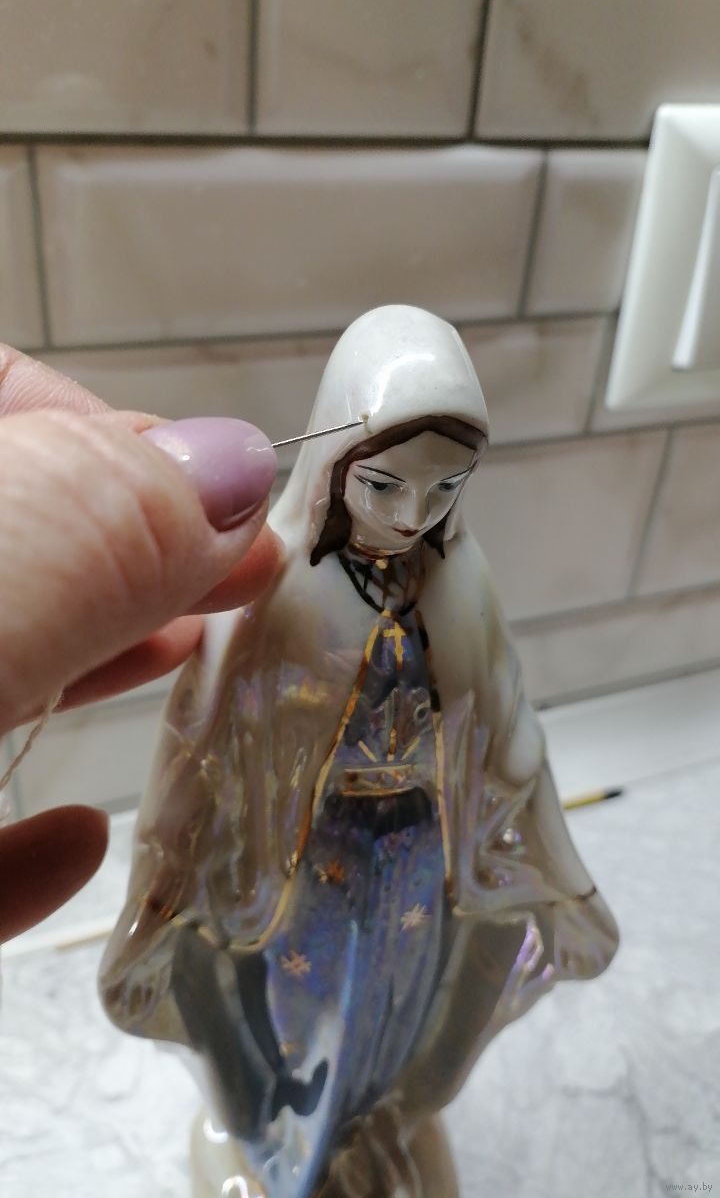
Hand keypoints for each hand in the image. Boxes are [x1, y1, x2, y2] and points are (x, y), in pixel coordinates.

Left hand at [0, 345, 283, 940]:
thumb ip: (96, 520)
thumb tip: (228, 473)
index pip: (1, 389)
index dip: (113, 430)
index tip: (221, 503)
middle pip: (14, 535)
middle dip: (123, 550)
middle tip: (239, 574)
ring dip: (76, 665)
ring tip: (188, 657)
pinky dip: (2, 844)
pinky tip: (71, 842)